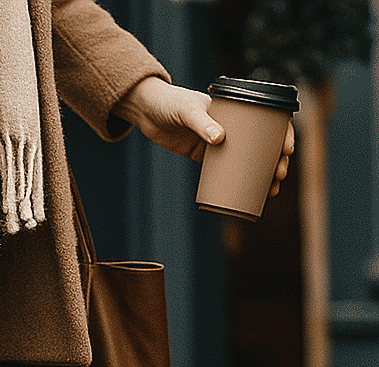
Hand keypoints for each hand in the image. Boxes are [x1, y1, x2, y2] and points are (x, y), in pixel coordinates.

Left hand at [113, 77, 294, 198]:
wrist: (147, 111)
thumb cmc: (170, 104)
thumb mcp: (188, 110)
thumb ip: (202, 123)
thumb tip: (219, 140)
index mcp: (237, 108)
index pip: (269, 119)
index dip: (283, 134)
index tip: (287, 150)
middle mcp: (232, 124)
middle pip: (263, 144)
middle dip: (276, 161)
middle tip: (279, 176)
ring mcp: (219, 141)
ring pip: (247, 160)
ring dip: (262, 175)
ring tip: (271, 191)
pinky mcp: (203, 155)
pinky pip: (225, 170)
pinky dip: (237, 182)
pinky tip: (247, 195)